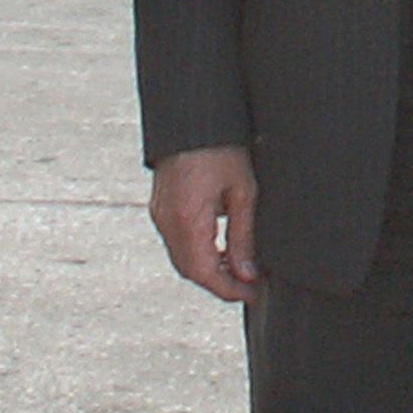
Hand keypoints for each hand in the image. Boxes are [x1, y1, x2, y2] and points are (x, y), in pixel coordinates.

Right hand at [149, 146, 261, 301]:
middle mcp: (167, 221)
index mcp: (186, 219)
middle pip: (190, 270)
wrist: (192, 119)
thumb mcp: (243, 192)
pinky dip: (198, 254)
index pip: (204, 272)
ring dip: (209, 270)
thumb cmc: (222, 149)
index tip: (253, 294)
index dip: (229, 289)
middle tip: (251, 287)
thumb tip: (248, 274)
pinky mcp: (161, 208)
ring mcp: (159, 214)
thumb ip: (243, 237)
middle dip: (220, 284)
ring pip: (182, 259)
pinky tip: (221, 251)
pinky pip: (177, 243)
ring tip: (241, 271)